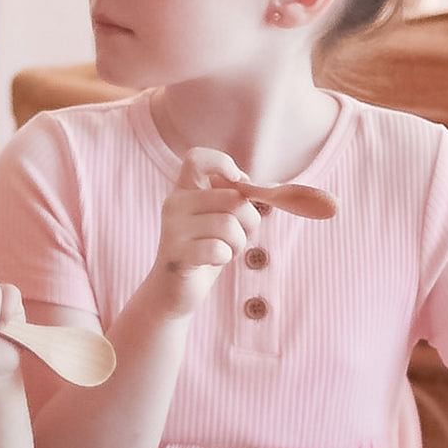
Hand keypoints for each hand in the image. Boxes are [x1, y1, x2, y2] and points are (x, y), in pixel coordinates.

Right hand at [147, 147, 259, 317]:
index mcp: (184, 189)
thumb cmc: (204, 249)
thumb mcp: (222, 219)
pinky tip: (211, 261)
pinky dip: (224, 258)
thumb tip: (276, 188)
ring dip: (237, 243)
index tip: (237, 182)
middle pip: (232, 198)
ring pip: (229, 225)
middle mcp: (174, 203)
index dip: (222, 163)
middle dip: (248, 221)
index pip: (197, 157)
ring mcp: (172, 228)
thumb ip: (241, 200)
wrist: (173, 289)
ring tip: (223, 250)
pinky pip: (219, 249)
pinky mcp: (176, 254)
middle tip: (235, 236)